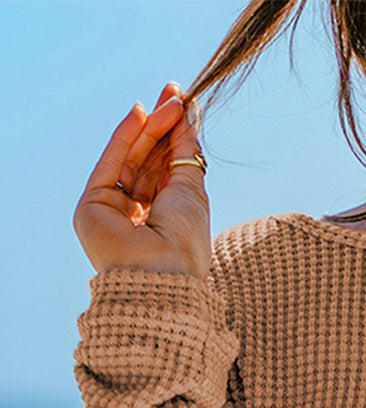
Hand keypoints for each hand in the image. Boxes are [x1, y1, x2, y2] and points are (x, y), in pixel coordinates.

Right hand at [73, 82, 210, 277]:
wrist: (161, 273)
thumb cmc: (184, 241)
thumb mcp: (191, 190)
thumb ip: (185, 152)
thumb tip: (188, 116)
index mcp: (166, 219)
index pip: (167, 170)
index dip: (174, 137)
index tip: (184, 105)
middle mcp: (138, 215)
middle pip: (147, 161)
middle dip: (161, 126)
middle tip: (174, 93)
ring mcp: (113, 211)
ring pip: (129, 159)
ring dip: (148, 128)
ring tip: (168, 101)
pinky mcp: (92, 206)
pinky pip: (110, 164)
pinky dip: (124, 138)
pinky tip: (141, 114)